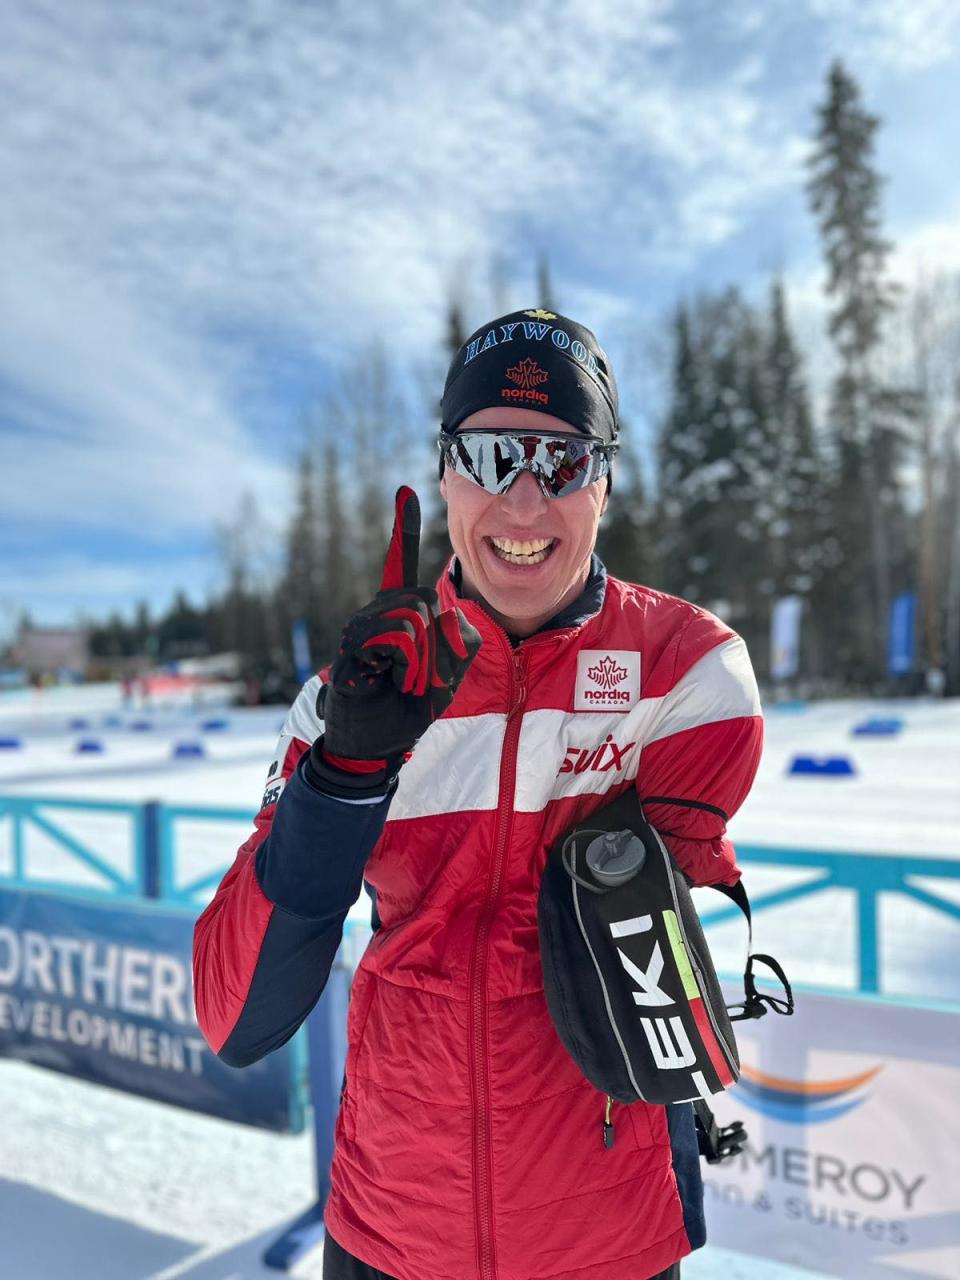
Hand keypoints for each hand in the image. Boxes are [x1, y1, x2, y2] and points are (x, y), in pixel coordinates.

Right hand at [310, 486, 480, 795]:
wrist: (376, 742)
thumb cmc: (410, 703)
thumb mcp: (451, 670)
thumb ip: (460, 639)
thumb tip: (439, 614)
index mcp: (401, 611)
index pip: (403, 564)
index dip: (404, 528)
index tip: (406, 490)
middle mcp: (378, 610)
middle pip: (426, 603)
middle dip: (438, 648)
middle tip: (417, 676)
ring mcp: (361, 625)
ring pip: (415, 621)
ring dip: (422, 663)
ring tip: (401, 681)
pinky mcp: (352, 644)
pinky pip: (399, 638)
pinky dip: (405, 667)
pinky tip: (385, 681)